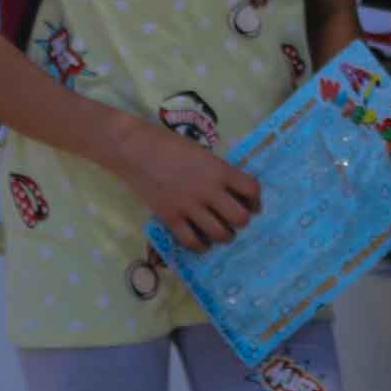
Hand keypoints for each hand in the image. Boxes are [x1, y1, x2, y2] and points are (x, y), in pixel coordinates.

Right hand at [113, 120, 263, 247]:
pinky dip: (201, 245)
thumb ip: (217, 172)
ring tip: (219, 232)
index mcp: (219, 170)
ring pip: (220, 234)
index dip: (256, 200)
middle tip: (233, 219)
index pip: (252, 189)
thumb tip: (231, 193)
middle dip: (241, 221)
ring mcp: (189, 206)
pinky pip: (192, 241)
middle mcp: (209, 190)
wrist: (134, 149)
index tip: (252, 204)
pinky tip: (201, 241)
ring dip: (224, 235)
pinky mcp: (171, 218)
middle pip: (240, 218)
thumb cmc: (168, 144)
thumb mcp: (201, 153)